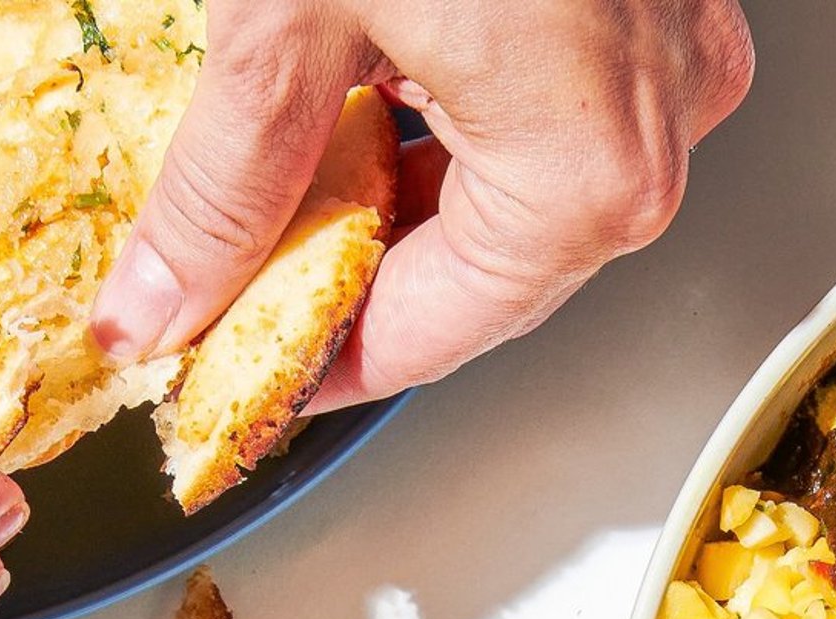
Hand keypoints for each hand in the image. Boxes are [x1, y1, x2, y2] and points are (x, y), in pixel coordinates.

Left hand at [88, 0, 754, 405]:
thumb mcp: (285, 14)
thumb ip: (224, 183)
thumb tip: (160, 302)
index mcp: (584, 174)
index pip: (429, 337)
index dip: (306, 361)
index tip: (220, 366)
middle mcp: (656, 133)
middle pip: (483, 274)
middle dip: (351, 276)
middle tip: (229, 276)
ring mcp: (675, 58)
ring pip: (521, 190)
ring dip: (402, 196)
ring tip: (291, 171)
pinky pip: (558, 106)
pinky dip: (459, 117)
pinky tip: (375, 84)